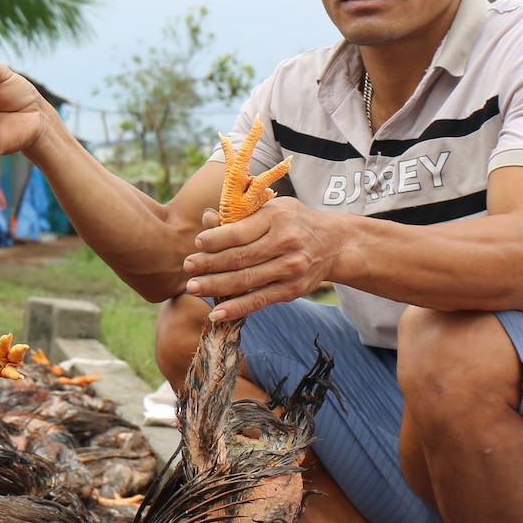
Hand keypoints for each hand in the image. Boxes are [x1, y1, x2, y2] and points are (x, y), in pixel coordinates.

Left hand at [183, 197, 338, 320]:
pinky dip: (236, 309)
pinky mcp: (292, 290)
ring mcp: (290, 269)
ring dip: (215, 286)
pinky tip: (216, 314)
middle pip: (239, 258)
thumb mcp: (273, 208)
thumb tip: (207, 219)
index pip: (238, 232)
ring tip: (193, 288)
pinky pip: (259, 301)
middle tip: (187, 267)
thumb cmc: (294, 222)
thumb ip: (242, 215)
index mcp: (276, 218)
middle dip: (208, 264)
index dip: (214, 240)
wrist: (335, 244)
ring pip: (245, 280)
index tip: (197, 244)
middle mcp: (285, 243)